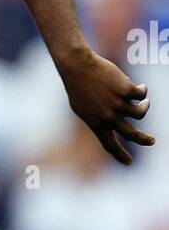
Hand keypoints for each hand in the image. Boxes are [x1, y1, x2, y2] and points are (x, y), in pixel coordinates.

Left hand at [59, 47, 153, 165]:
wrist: (78, 67)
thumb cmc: (78, 86)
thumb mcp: (82, 108)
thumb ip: (97, 117)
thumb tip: (113, 120)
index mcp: (96, 124)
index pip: (109, 145)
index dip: (120, 155)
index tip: (128, 162)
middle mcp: (109, 117)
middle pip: (132, 134)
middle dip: (144, 140)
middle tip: (152, 141)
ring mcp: (118, 104)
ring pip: (141, 113)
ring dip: (146, 107)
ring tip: (146, 102)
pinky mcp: (126, 90)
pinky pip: (141, 94)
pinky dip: (143, 91)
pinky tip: (141, 86)